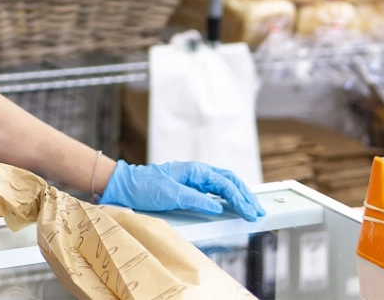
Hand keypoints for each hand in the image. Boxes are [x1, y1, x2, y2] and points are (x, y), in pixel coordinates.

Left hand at [99, 160, 265, 221]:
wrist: (124, 186)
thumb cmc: (144, 187)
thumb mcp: (170, 194)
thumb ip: (195, 199)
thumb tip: (218, 207)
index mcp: (195, 171)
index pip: (225, 184)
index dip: (240, 199)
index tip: (250, 212)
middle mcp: (196, 173)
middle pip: (229, 182)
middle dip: (246, 196)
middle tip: (258, 211)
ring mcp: (193, 180)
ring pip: (223, 186)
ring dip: (238, 197)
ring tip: (251, 209)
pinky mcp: (188, 189)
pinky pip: (213, 192)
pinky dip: (227, 198)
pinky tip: (233, 206)